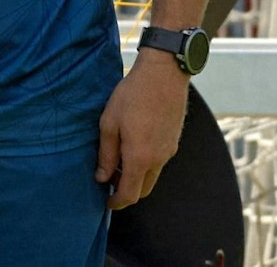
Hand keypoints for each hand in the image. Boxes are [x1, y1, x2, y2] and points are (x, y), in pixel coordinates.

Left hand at [95, 54, 189, 208]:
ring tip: (120, 158)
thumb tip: (102, 177)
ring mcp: (169, 149)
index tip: (106, 202)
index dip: (116, 203)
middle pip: (143, 190)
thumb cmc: (132, 95)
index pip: (129, 194)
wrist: (164, 73)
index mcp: (139, 158)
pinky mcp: (175, 139)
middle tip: (110, 179)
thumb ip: (106, 154)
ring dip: (137, 176)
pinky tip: (135, 144)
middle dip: (127, 191)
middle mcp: (158, 159)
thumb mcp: (109, 123)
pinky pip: (160, 161)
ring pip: (153, 175)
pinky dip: (147, 163)